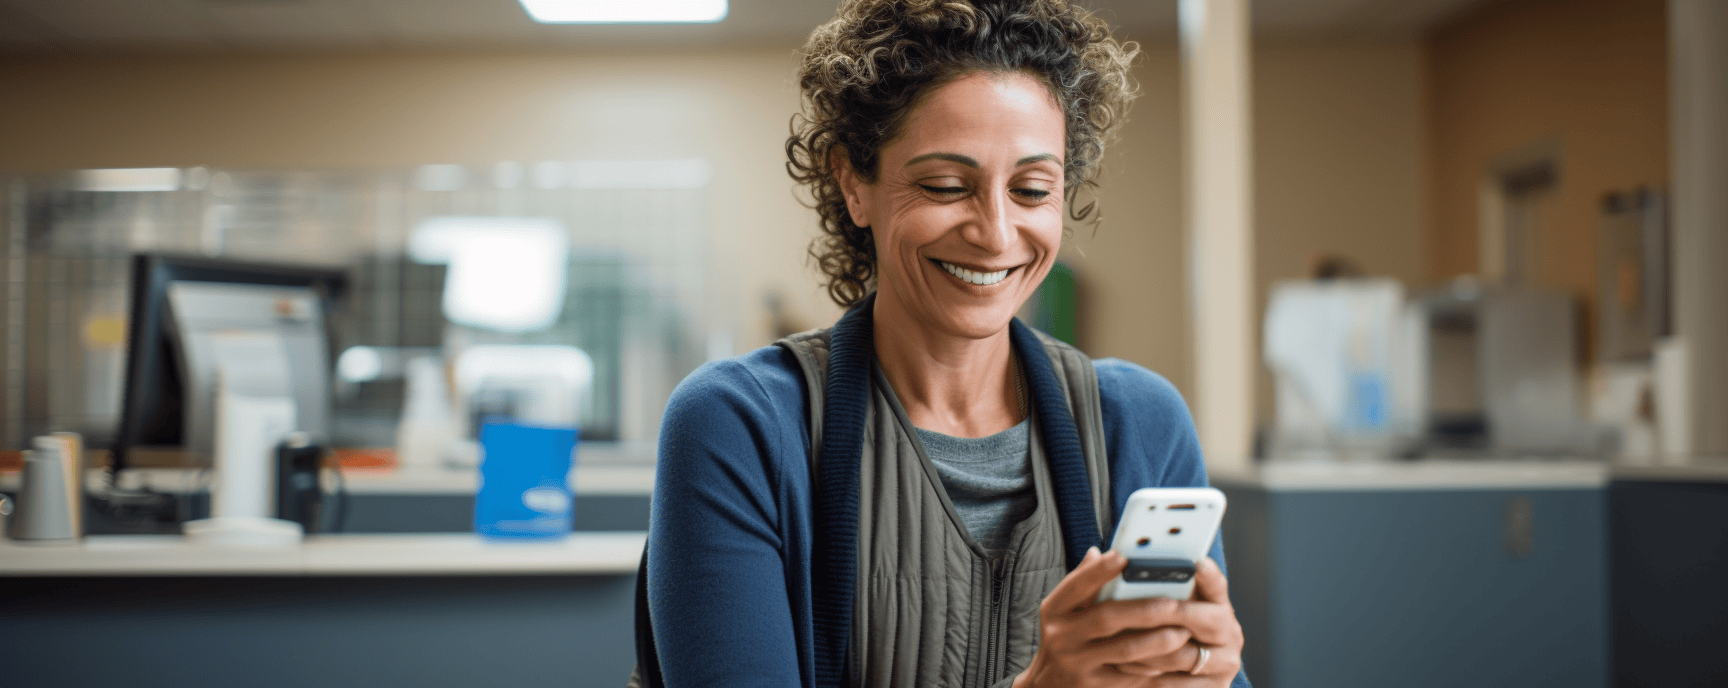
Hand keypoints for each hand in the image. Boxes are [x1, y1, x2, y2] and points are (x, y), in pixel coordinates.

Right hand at [1013, 549, 1243, 687]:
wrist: (1050, 684)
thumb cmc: (1065, 638)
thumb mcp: (1064, 609)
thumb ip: (1083, 583)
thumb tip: (1098, 552)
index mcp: (1055, 609)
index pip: (1077, 585)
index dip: (1101, 571)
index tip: (1125, 557)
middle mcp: (1062, 635)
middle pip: (1106, 618)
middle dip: (1144, 610)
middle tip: (1174, 604)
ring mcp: (1077, 663)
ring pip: (1124, 650)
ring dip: (1157, 640)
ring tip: (1182, 632)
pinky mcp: (1094, 685)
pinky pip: (1129, 675)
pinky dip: (1152, 665)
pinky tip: (1171, 657)